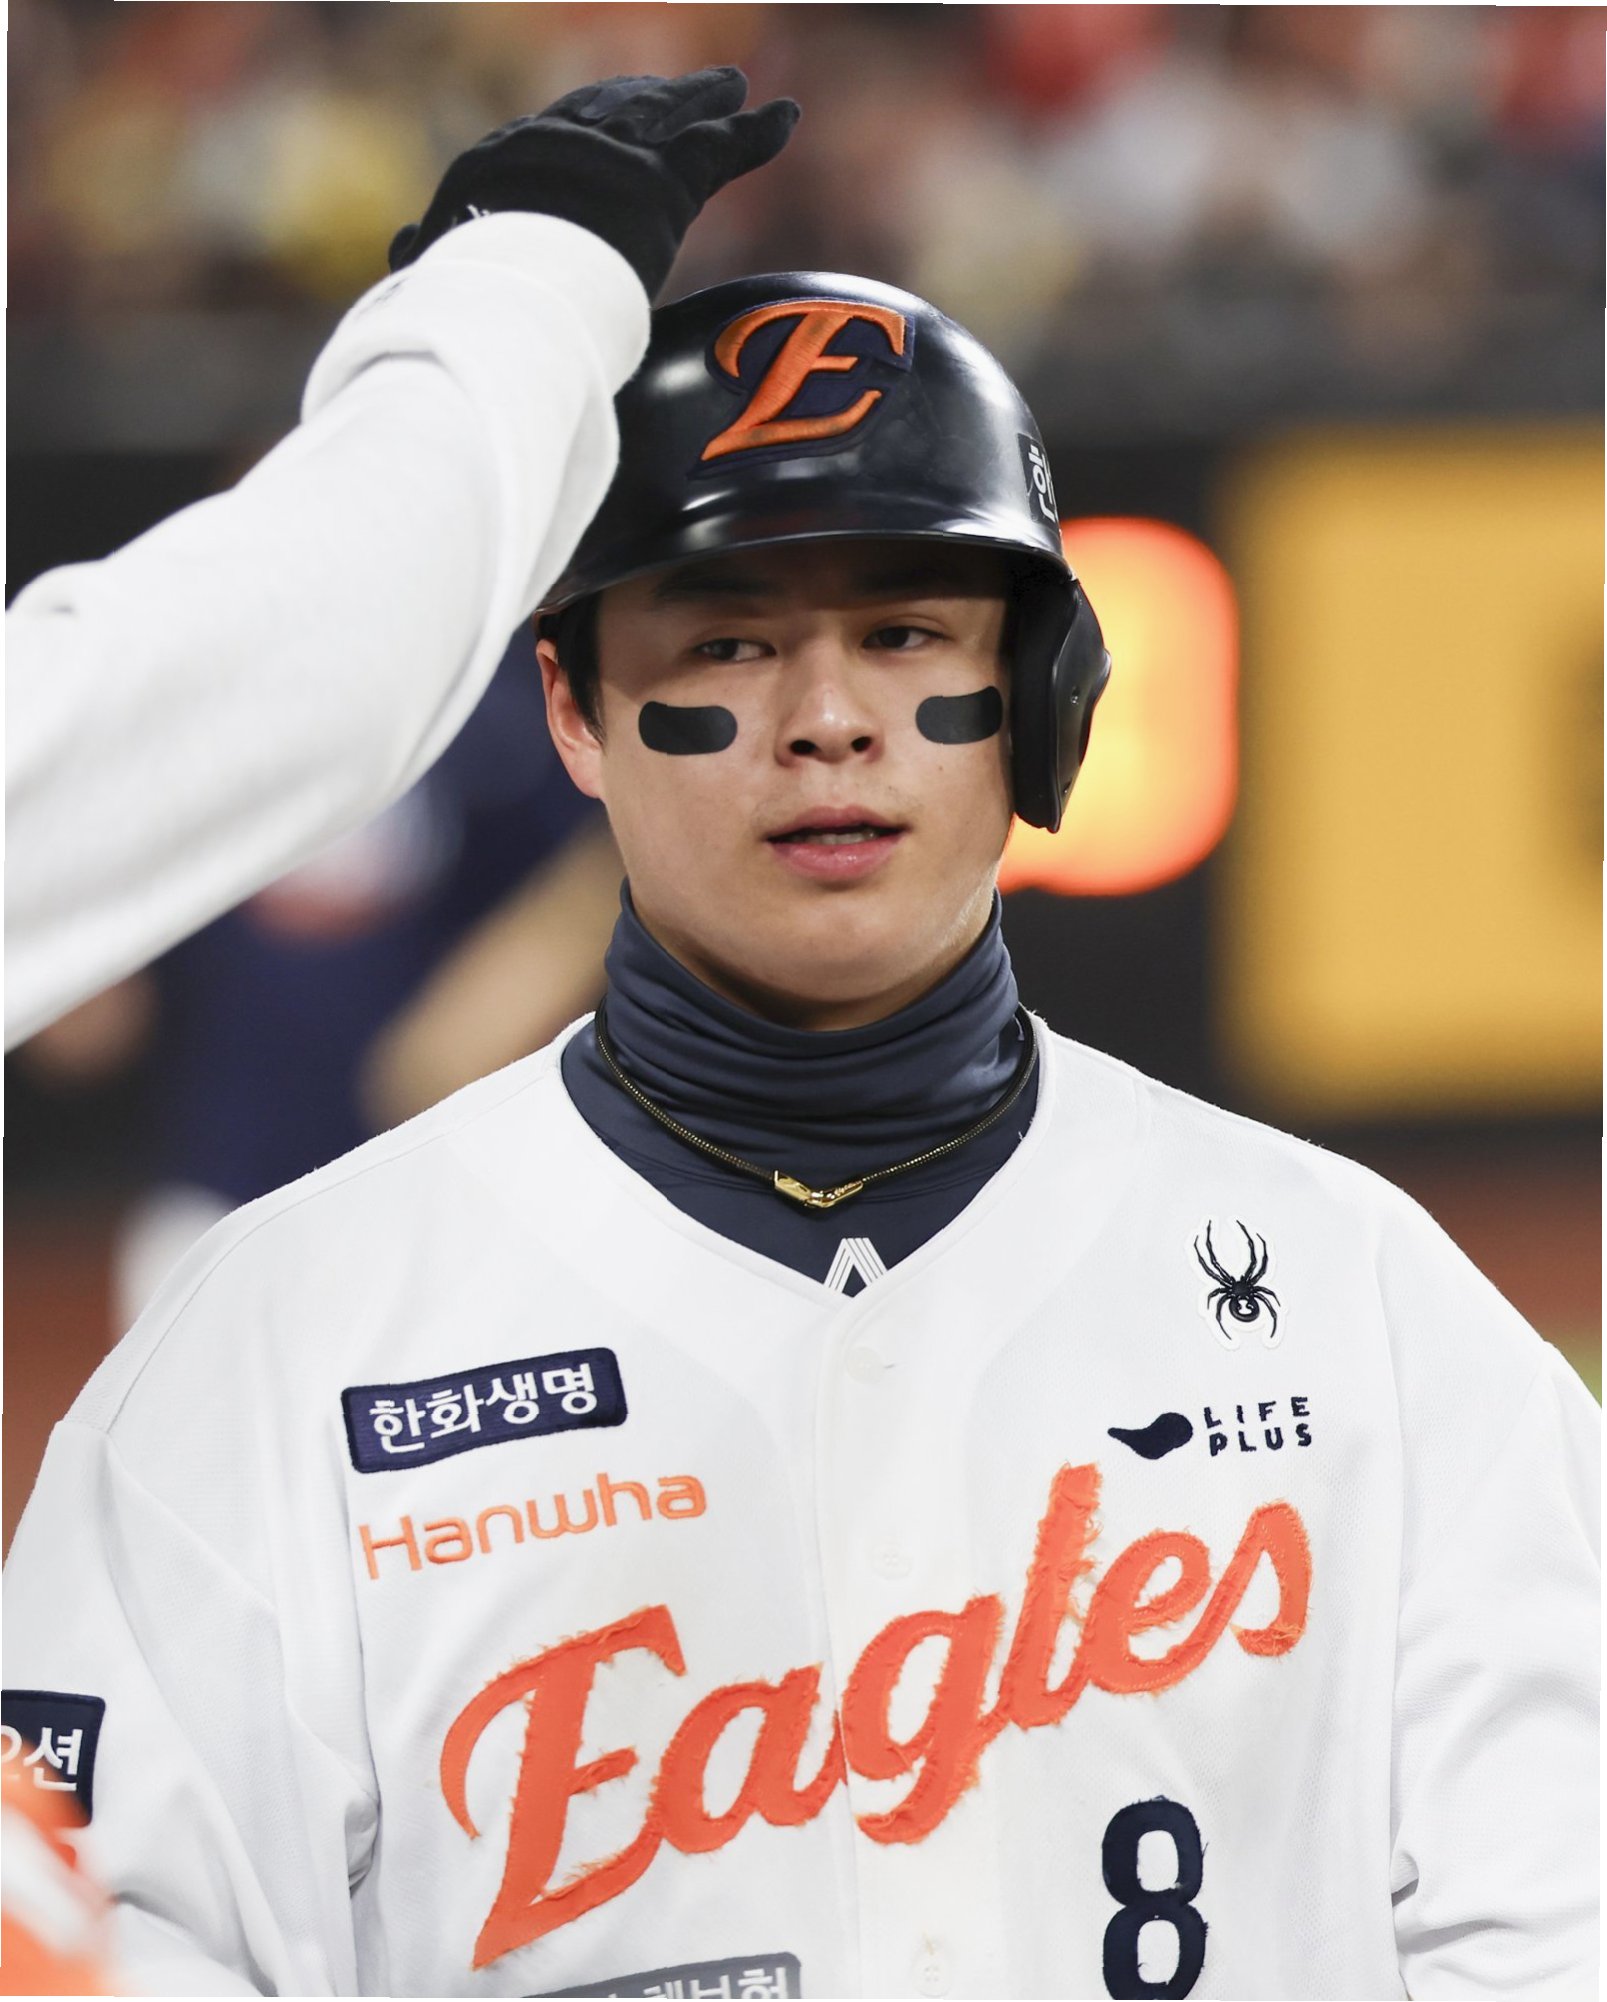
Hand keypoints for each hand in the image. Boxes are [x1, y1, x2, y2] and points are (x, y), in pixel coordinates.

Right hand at [389, 68, 799, 296]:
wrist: (499, 274)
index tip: (593, 126)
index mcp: (506, 164)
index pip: (550, 137)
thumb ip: (430, 254)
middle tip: (667, 87)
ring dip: (698, 101)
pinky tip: (781, 117)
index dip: (579, 127)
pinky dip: (754, 136)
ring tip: (729, 88)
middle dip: (641, 96)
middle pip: (610, 109)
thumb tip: (401, 247)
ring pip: (665, 117)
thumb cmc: (461, 294)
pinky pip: (719, 151)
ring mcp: (613, 157)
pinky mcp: (663, 183)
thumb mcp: (439, 268)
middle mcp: (561, 143)